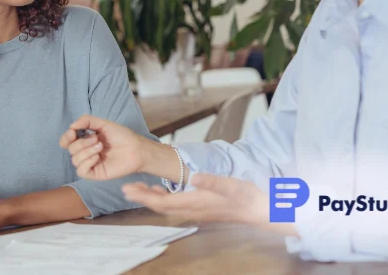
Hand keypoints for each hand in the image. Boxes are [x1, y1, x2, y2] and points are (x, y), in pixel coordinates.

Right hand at [59, 115, 152, 180]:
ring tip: (101, 146)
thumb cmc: (122, 136)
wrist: (136, 148)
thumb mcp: (103, 124)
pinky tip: (97, 157)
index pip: (66, 142)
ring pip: (75, 160)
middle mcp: (86, 152)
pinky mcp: (96, 173)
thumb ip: (86, 121)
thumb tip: (71, 126)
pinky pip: (81, 171)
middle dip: (82, 142)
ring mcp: (90, 163)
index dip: (66, 137)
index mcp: (86, 141)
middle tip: (97, 139)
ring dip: (86, 151)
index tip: (73, 131)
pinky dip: (87, 162)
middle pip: (70, 150)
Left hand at [121, 173, 270, 227]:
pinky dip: (163, 197)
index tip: (128, 189)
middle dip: (142, 197)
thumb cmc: (246, 197)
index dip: (144, 196)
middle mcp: (192, 209)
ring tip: (138, 188)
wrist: (261, 210)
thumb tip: (194, 177)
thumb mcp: (231, 185)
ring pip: (167, 206)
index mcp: (195, 202)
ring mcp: (196, 210)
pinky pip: (175, 205)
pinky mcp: (201, 208)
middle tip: (126, 188)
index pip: (162, 202)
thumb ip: (211, 182)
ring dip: (151, 198)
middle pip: (160, 206)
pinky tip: (161, 190)